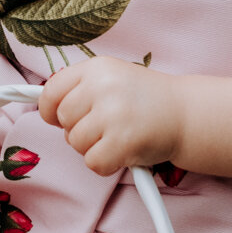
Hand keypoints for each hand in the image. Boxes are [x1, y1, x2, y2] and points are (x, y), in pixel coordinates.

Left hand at [40, 55, 183, 176]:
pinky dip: (106, 164)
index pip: (51, 91)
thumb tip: (44, 107)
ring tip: (117, 137)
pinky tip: (123, 151)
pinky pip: (93, 162)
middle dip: (78, 129)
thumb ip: (81, 88)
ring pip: (76, 143)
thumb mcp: (112, 78)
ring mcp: (113, 114)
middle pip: (63, 120)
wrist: (187, 114)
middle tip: (104, 128)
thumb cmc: (146, 100)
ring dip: (93, 147)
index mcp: (97, 68)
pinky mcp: (123, 141)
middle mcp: (102, 87)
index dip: (50, 110)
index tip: (59, 118)